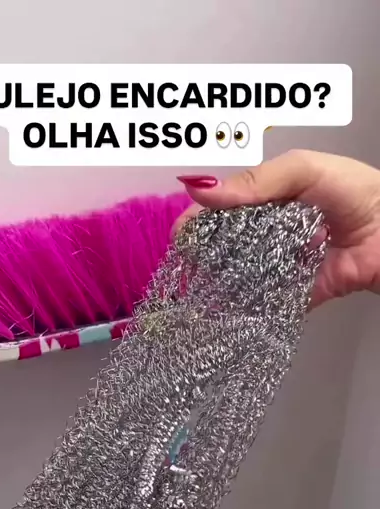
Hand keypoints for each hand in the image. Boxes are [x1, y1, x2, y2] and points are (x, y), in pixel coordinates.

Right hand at [176, 149, 379, 308]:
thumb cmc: (353, 191)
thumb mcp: (302, 170)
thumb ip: (254, 181)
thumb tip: (198, 188)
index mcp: (268, 199)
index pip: (222, 210)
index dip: (198, 221)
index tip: (179, 237)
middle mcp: (270, 233)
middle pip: (225, 246)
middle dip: (203, 256)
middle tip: (185, 268)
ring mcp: (280, 265)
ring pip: (239, 276)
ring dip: (217, 283)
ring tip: (196, 292)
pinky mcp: (293, 295)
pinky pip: (263, 303)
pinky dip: (242, 308)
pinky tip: (220, 312)